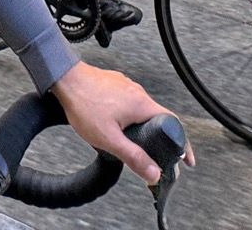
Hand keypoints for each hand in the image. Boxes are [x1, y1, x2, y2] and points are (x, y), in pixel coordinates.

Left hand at [51, 61, 195, 182]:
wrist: (64, 78)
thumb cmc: (84, 104)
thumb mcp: (109, 139)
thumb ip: (133, 157)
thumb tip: (154, 174)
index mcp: (142, 105)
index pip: (173, 124)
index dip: (182, 143)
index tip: (186, 158)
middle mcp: (139, 93)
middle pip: (158, 119)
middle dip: (159, 139)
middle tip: (155, 157)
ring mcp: (127, 87)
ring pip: (142, 111)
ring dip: (143, 128)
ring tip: (132, 145)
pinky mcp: (116, 86)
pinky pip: (130, 104)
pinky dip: (130, 118)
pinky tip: (117, 127)